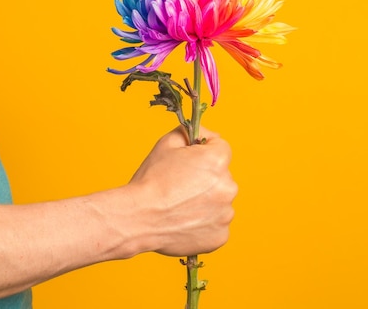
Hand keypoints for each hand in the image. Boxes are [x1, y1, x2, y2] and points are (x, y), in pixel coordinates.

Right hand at [127, 126, 237, 256]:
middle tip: (180, 185)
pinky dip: (204, 223)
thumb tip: (199, 134)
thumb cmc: (151, 181)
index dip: (203, 150)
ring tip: (180, 205)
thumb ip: (187, 132)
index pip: (220, 147)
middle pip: (221, 176)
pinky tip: (184, 221)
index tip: (190, 159)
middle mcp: (228, 186)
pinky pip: (216, 224)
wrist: (139, 217)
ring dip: (205, 201)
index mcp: (217, 160)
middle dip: (205, 177)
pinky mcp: (220, 236)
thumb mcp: (166, 144)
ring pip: (219, 201)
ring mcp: (225, 214)